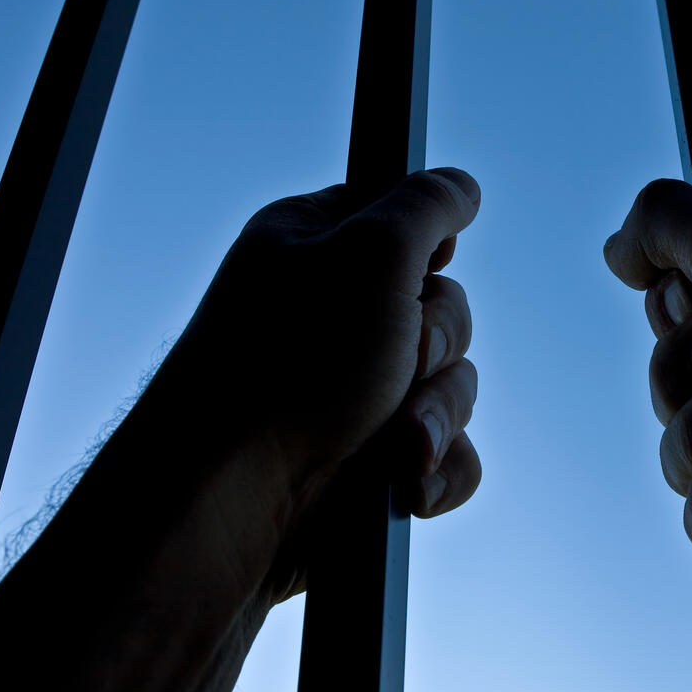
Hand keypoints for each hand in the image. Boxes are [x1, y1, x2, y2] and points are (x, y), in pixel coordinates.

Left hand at [145, 168, 482, 593]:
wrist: (230, 505)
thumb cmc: (289, 368)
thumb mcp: (371, 253)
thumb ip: (427, 206)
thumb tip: (461, 186)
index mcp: (313, 246)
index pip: (399, 220)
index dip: (426, 247)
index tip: (422, 267)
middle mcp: (331, 317)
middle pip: (444, 310)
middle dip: (435, 346)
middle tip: (396, 362)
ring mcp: (349, 394)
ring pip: (452, 387)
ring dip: (434, 416)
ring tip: (392, 443)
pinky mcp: (368, 462)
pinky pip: (444, 453)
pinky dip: (434, 468)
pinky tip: (404, 484)